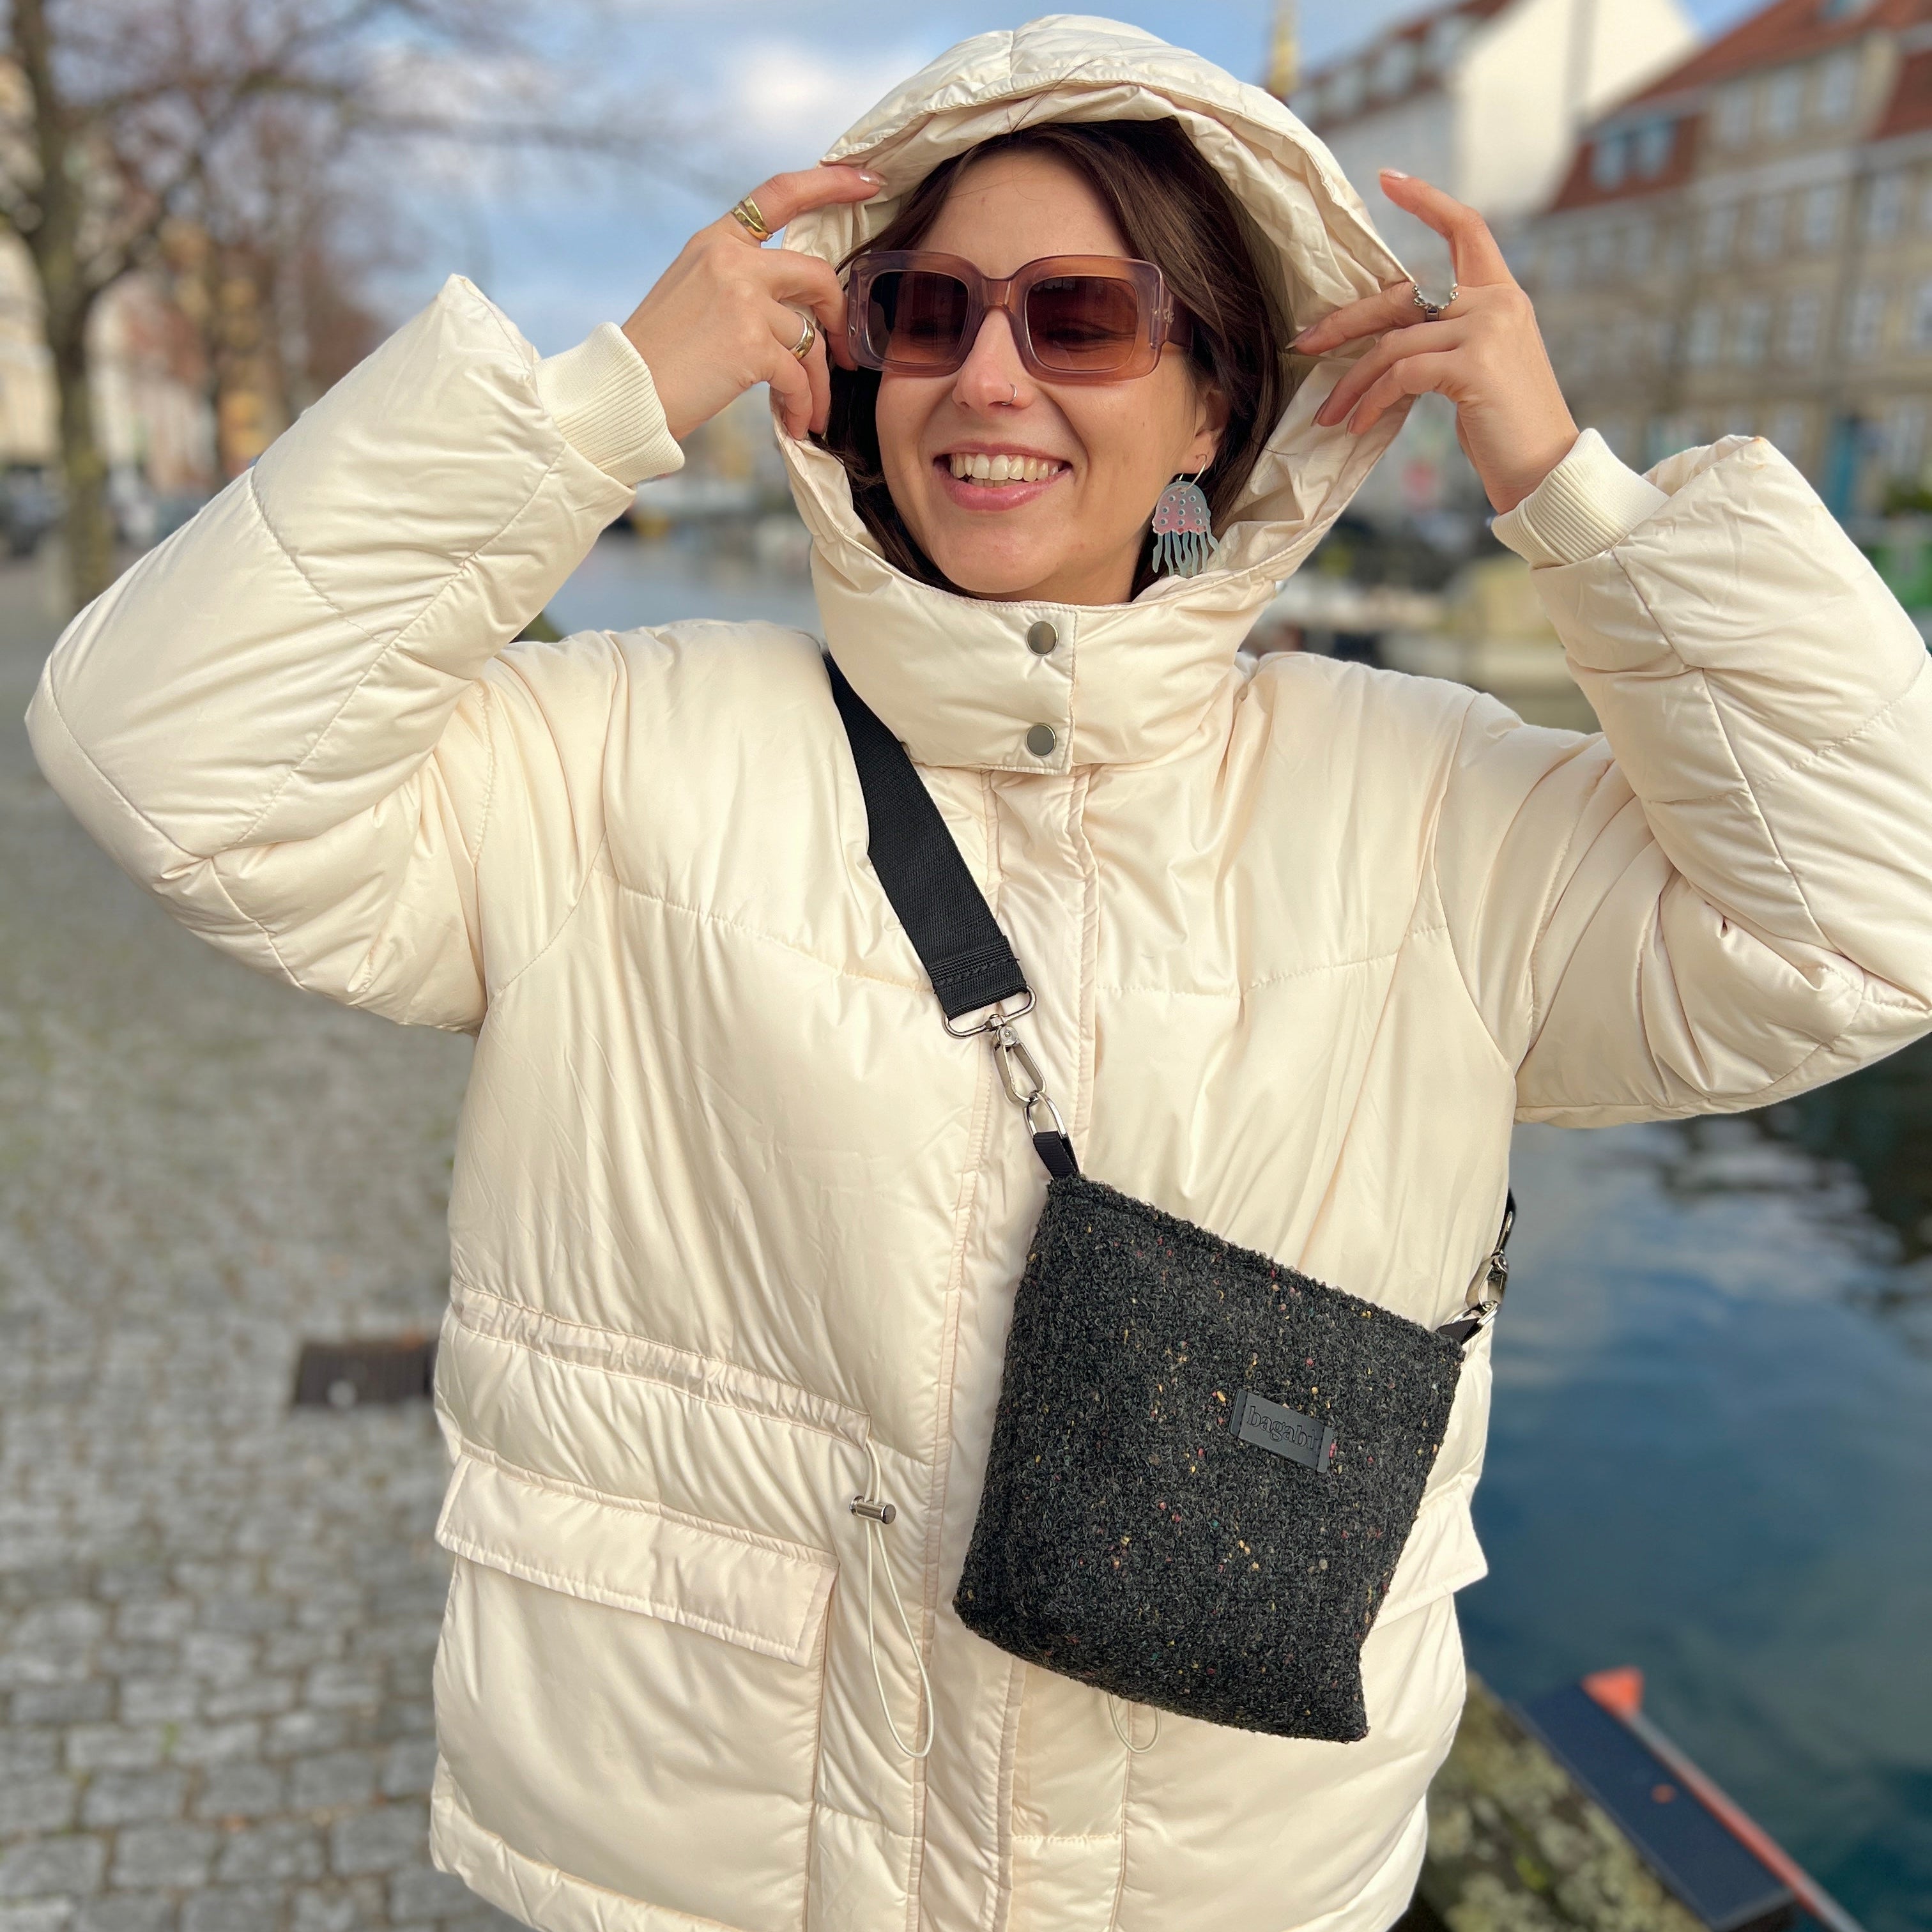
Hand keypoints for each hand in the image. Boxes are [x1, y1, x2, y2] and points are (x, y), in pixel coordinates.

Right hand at [621, 164, 883, 443]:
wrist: (624, 393)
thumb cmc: (659, 356)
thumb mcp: (693, 294)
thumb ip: (739, 283)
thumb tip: (795, 308)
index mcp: (717, 242)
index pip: (780, 194)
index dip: (830, 182)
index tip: (868, 181)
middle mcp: (732, 261)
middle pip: (817, 274)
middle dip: (838, 317)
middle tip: (842, 353)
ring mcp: (743, 299)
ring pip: (811, 337)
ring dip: (818, 382)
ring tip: (811, 412)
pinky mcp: (751, 344)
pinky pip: (798, 377)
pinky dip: (803, 406)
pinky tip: (796, 424)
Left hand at [1292, 171, 1577, 513]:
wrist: (1545, 471)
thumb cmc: (1505, 429)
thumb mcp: (1477, 371)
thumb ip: (1446, 340)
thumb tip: (1385, 342)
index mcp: (1503, 297)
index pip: (1466, 229)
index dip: (1426, 201)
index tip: (1388, 179)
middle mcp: (1498, 303)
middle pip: (1403, 295)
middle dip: (1346, 323)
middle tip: (1304, 344)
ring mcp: (1488, 330)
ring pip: (1393, 342)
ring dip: (1352, 382)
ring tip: (1329, 414)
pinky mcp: (1474, 365)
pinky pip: (1401, 374)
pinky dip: (1371, 401)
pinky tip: (1357, 425)